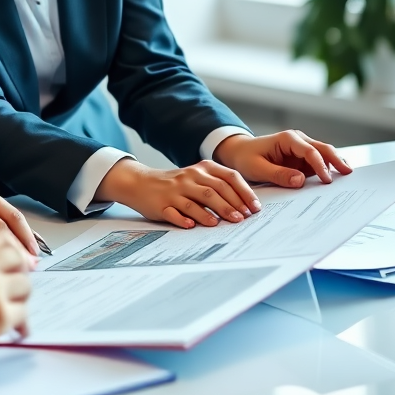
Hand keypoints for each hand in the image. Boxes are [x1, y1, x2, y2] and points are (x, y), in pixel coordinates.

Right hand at [0, 230, 32, 385]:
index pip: (1, 236)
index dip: (10, 248)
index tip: (12, 260)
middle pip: (17, 257)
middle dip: (19, 271)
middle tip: (15, 285)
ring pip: (25, 285)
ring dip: (20, 297)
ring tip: (11, 308)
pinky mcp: (0, 316)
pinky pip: (23, 313)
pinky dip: (20, 322)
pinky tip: (15, 328)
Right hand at [95, 158, 261, 228]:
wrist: (140, 182)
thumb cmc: (175, 184)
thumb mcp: (197, 178)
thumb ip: (218, 186)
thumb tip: (245, 205)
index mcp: (202, 169)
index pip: (228, 177)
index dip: (244, 192)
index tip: (254, 207)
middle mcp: (189, 177)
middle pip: (214, 190)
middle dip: (231, 205)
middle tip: (242, 218)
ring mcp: (174, 191)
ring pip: (197, 200)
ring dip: (213, 212)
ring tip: (224, 223)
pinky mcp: (161, 204)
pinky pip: (174, 212)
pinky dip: (184, 219)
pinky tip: (192, 225)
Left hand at [214, 131, 351, 187]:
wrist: (239, 153)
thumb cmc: (246, 158)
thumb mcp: (257, 168)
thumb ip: (278, 174)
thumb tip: (301, 180)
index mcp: (287, 139)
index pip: (310, 151)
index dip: (320, 165)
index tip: (327, 180)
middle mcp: (299, 141)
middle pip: (323, 149)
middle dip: (337, 161)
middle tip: (349, 175)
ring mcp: (303, 149)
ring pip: (325, 156)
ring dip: (335, 167)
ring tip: (347, 182)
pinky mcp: (303, 159)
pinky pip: (318, 165)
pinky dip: (327, 172)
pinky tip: (335, 184)